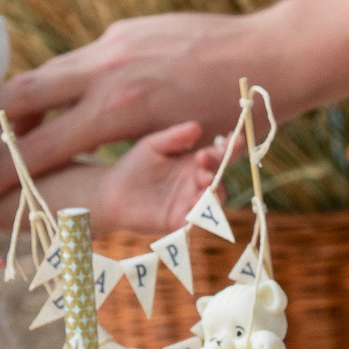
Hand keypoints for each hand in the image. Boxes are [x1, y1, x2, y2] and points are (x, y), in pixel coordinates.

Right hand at [0, 12, 275, 207]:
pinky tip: (43, 99)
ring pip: (48, 72)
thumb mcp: (178, 152)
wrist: (268, 56)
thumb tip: (92, 181)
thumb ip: (126, 160)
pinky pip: (77, 61)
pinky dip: (55, 83)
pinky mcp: (123, 32)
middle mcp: (107, 70)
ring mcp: (113, 45)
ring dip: (13, 99)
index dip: (1, 170)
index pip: (41, 142)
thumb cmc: (233, 119)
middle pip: (23, 93)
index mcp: (118, 107)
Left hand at [91, 122, 228, 233]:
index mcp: (194, 162)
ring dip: (214, 188)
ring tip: (203, 178)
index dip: (232, 147)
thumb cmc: (134, 166)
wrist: (112, 193)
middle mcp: (197, 182)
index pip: (220, 154)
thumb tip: (197, 127)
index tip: (236, 139)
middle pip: (220, 175)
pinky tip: (196, 202)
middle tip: (204, 157)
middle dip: (218, 165)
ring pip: (215, 198)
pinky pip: (199, 220)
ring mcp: (191, 202)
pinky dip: (202, 213)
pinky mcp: (181, 221)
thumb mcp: (153, 145)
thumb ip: (174, 137)